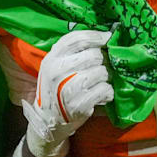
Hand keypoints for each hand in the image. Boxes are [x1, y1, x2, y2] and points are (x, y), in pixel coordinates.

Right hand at [21, 30, 112, 156]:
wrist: (49, 120)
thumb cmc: (56, 88)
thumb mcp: (55, 66)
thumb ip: (71, 52)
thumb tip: (102, 36)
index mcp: (52, 58)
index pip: (77, 38)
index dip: (96, 36)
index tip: (107, 37)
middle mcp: (57, 71)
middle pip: (94, 55)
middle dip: (103, 60)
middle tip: (102, 67)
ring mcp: (68, 89)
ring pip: (102, 72)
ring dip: (106, 77)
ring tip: (99, 83)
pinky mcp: (79, 105)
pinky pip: (105, 90)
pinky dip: (107, 92)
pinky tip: (101, 95)